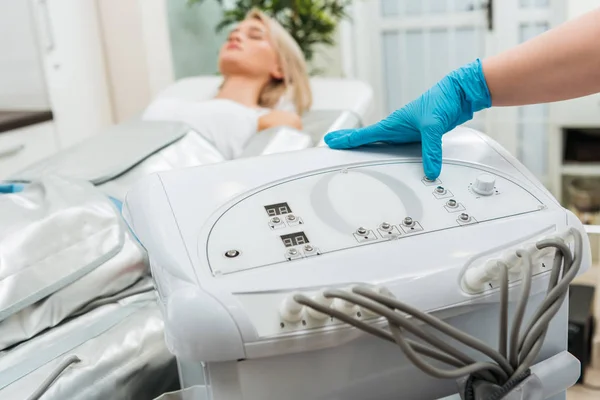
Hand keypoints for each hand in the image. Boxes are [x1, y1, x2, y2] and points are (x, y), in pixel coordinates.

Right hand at [324, 59, 491, 179]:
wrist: (460, 93)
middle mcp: (396, 128)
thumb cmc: (443, 99)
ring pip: (380, 143)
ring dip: (366, 147)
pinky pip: (397, 147)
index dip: (346, 139)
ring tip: (353, 153)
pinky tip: (387, 157)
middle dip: (349, 142)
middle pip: (367, 138)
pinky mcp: (417, 136)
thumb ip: (431, 150)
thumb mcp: (434, 126)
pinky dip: (387, 152)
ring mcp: (405, 132)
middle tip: (332, 145)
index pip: (364, 135)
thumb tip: (429, 171)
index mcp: (393, 123)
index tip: (330, 141)